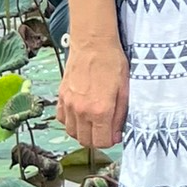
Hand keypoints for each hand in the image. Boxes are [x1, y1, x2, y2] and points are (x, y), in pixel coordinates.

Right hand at [57, 33, 128, 149]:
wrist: (93, 45)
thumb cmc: (113, 63)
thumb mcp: (125, 90)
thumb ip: (120, 115)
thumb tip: (116, 134)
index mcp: (100, 110)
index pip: (102, 142)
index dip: (111, 141)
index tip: (115, 135)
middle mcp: (81, 110)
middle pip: (86, 141)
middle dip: (98, 139)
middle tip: (106, 130)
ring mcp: (68, 104)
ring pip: (72, 132)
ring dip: (84, 132)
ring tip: (95, 123)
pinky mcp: (60, 97)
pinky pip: (62, 119)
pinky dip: (71, 122)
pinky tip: (81, 115)